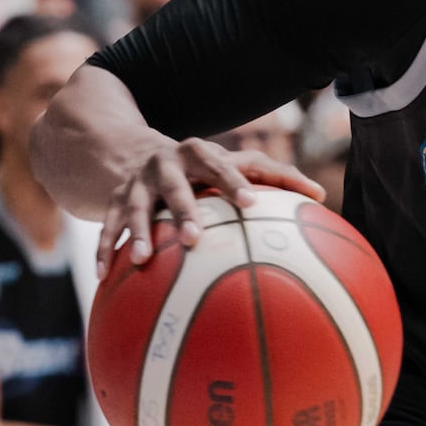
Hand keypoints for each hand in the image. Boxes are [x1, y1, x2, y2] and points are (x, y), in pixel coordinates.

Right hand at [98, 136, 325, 274]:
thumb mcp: (230, 163)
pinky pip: (107, 227)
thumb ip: (273, 177)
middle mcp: (165, 164)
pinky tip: (101, 276)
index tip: (249, 203)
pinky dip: (104, 249)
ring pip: (136, 208)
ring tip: (141, 260)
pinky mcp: (115, 201)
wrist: (133, 149)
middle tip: (194, 238)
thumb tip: (323, 197)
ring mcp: (137, 183)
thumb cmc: (202, 167)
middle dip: (183, 210)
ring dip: (138, 232)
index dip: (233, 182)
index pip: (221, 165)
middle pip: (174, 187)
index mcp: (200, 153)